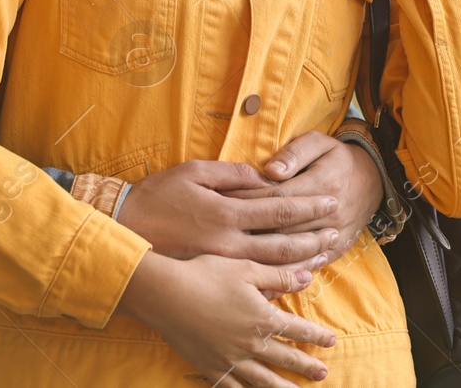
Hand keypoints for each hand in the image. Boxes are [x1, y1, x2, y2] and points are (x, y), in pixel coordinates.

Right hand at [115, 159, 337, 270]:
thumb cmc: (156, 198)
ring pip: (272, 270)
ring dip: (301, 264)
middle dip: (313, 237)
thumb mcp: (192, 172)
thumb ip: (231, 174)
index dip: (309, 206)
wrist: (123, 235)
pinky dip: (275, 286)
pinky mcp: (211, 281)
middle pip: (283, 244)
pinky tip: (291, 283)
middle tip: (337, 232)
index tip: (331, 201)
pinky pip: (250, 288)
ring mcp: (221, 268)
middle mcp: (229, 244)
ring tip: (324, 258)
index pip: (280, 210)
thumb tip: (263, 175)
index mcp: (227, 213)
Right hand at [119, 251, 335, 386]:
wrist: (166, 295)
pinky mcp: (210, 367)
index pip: (297, 329)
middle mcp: (250, 344)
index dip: (316, 336)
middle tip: (323, 374)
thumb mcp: (246, 268)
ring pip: (263, 380)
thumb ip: (279, 276)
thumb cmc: (206, 275)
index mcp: (261, 318)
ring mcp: (229, 359)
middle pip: (285, 358)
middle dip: (306, 366)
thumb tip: (308, 278)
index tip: (330, 342)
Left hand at [226, 131, 382, 266]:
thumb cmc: (338, 158)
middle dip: (247, 230)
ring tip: (232, 258)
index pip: (276, 197)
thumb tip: (271, 171)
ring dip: (263, 256)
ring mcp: (335, 233)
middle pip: (281, 227)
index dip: (247, 201)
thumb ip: (295, 153)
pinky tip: (264, 277)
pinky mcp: (338, 248)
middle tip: (216, 233)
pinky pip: (310, 264)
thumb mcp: (320, 143)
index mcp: (321, 183)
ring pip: (294, 251)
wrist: (374, 179)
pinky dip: (287, 272)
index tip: (220, 202)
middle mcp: (329, 211)